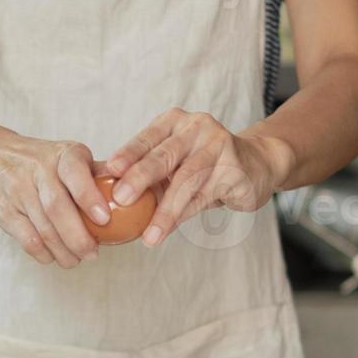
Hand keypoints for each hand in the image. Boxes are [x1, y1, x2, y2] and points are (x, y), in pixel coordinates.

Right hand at [0, 132, 110, 266]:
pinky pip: (26, 239)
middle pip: (58, 208)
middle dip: (78, 237)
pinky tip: (54, 257)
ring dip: (64, 251)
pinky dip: (43, 254)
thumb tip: (133, 192)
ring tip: (77, 259)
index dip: (89, 197)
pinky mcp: (4, 210)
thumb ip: (95, 173)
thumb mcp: (66, 155)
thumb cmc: (39, 161)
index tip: (104, 219)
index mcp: (62, 154)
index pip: (75, 173)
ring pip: (43, 229)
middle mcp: (38, 169)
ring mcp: (18, 190)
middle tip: (93, 253)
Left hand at [105, 108, 294, 246]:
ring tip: (149, 235)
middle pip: (164, 155)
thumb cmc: (203, 165)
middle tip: (121, 199)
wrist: (256, 165)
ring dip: (165, 211)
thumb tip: (101, 195)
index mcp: (174, 122)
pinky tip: (169, 230)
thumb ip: (145, 173)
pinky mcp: (236, 169)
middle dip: (140, 177)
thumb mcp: (173, 162)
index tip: (109, 170)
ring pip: (186, 180)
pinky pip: (205, 197)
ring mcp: (219, 146)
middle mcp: (196, 128)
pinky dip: (185, 215)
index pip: (146, 137)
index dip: (127, 153)